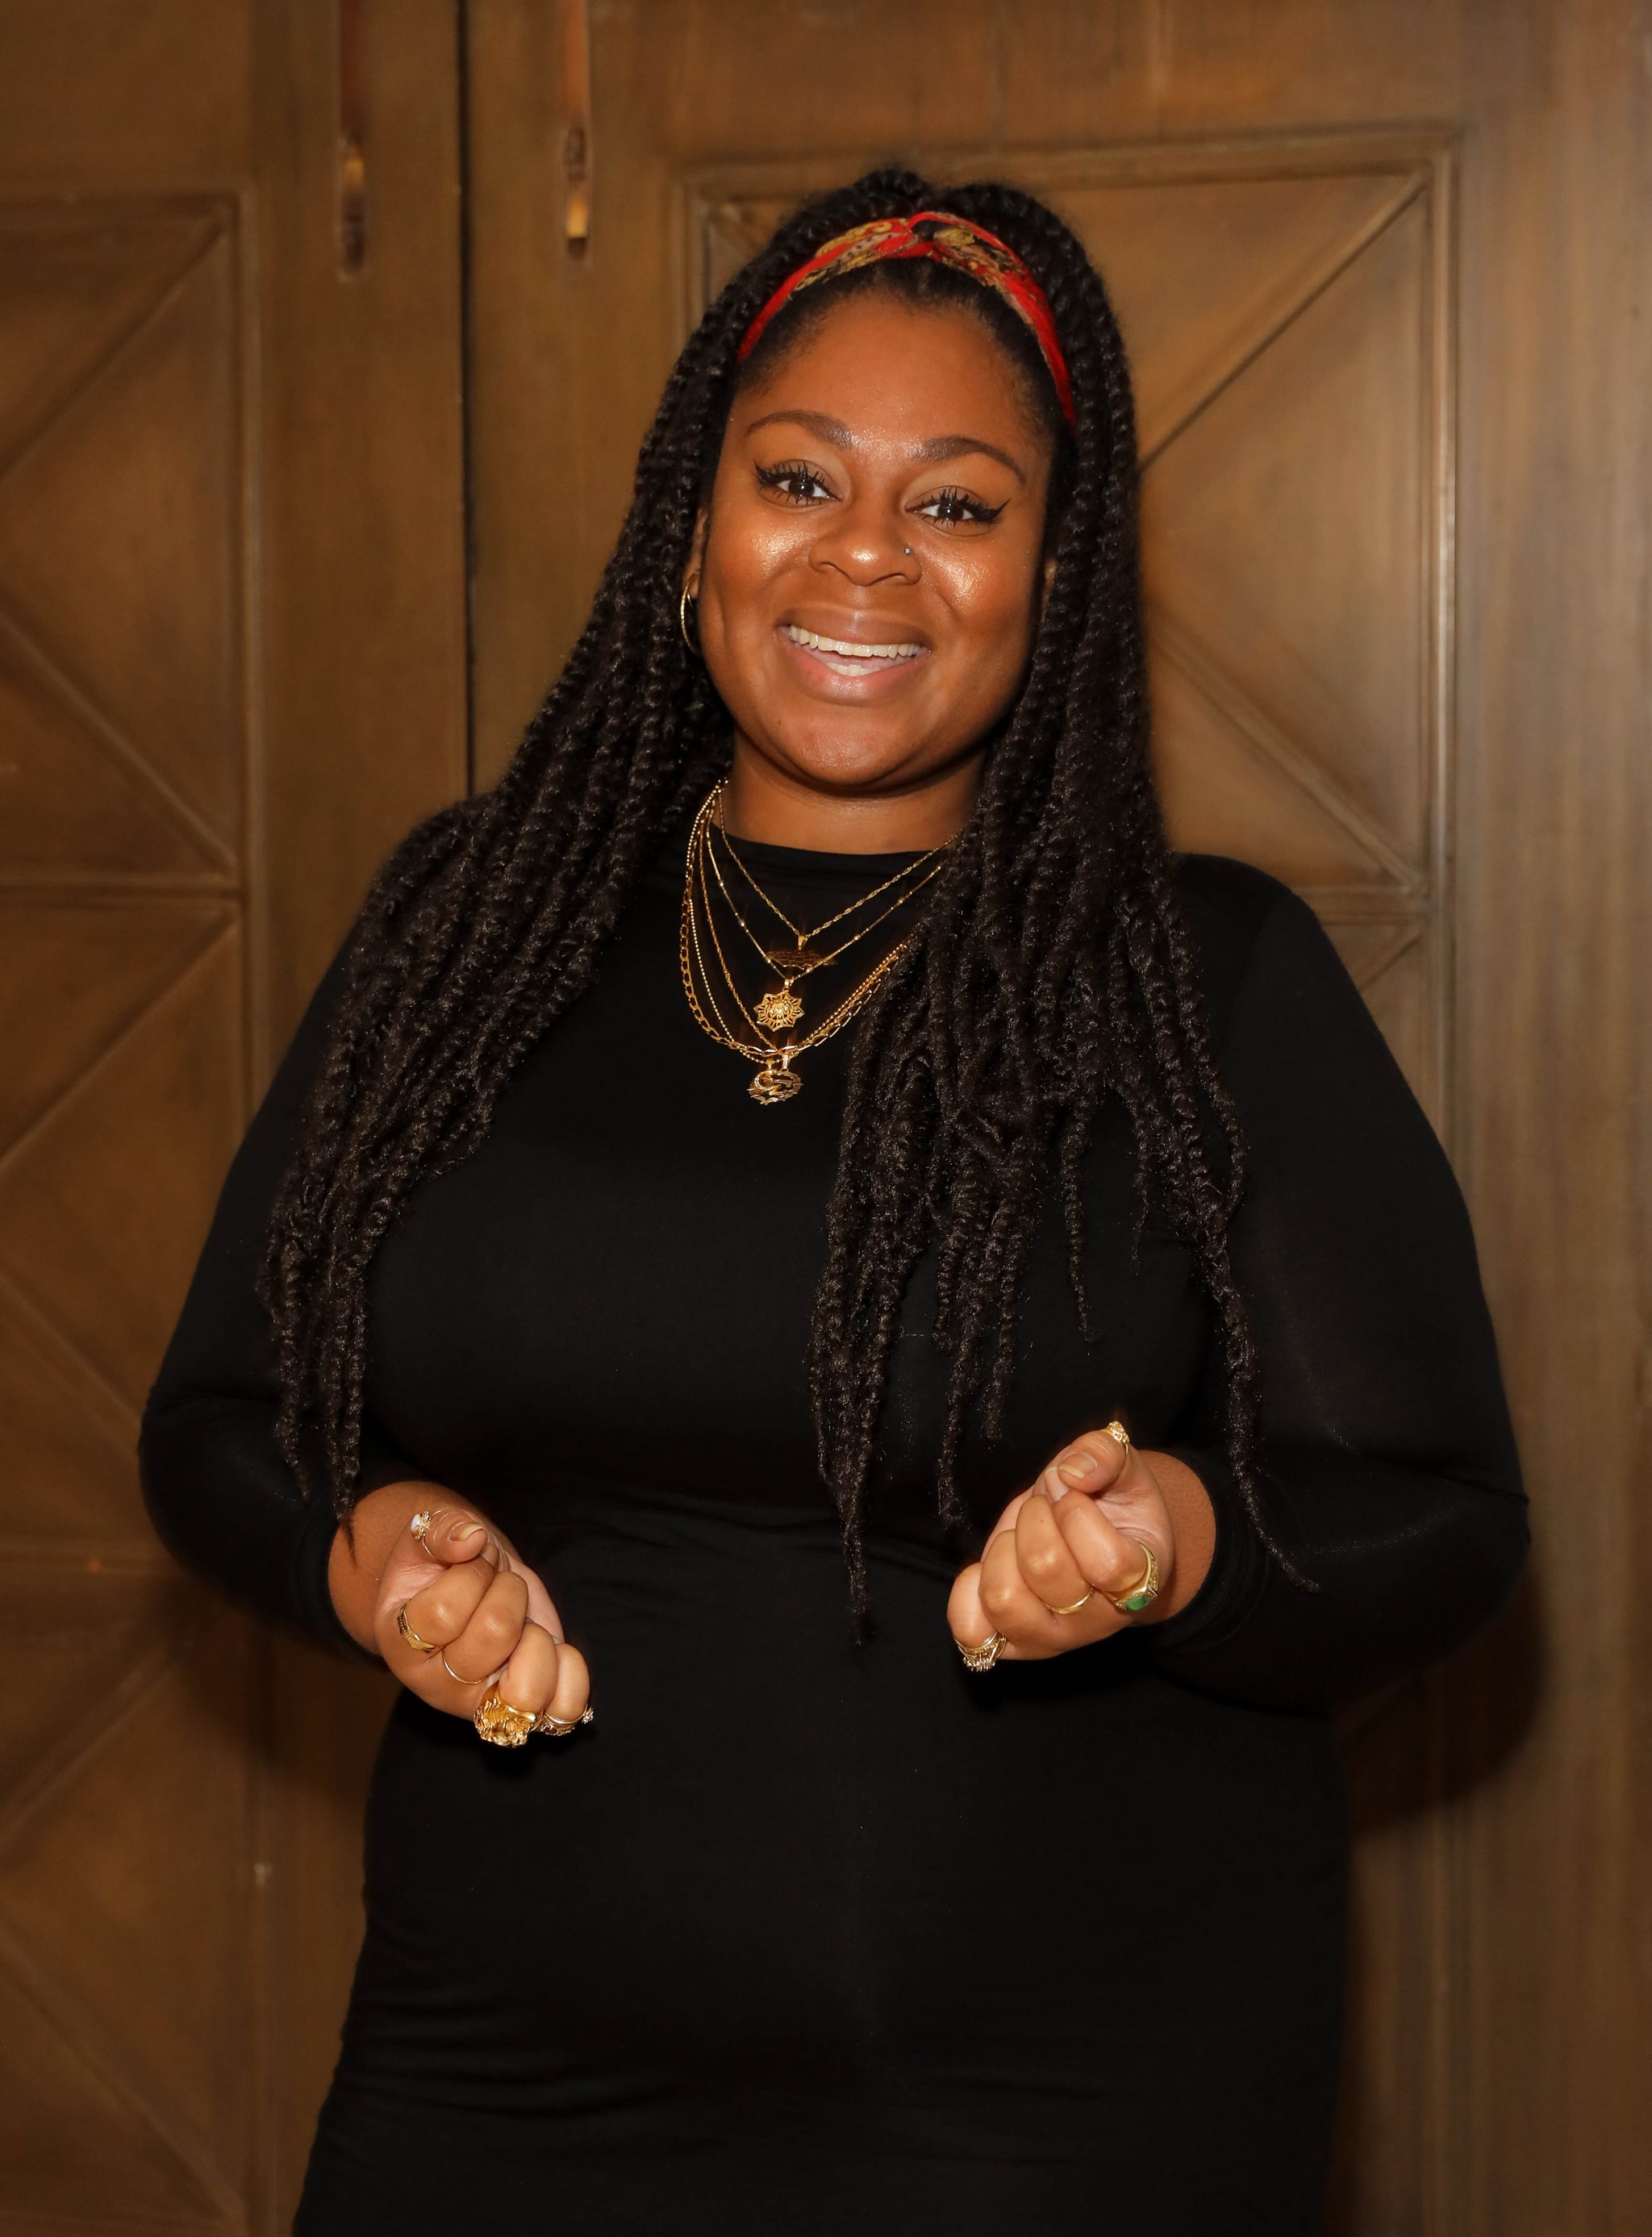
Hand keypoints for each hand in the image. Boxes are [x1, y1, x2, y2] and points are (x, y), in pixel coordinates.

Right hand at [332, 1485, 590, 1727]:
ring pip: (528, 1686)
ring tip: (522, 1624)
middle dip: (507, 1590)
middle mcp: (439, 1685)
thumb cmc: (442, 1564)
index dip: (471, 1573)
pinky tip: (554, 1647)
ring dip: (537, 1636)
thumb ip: (440, 1530)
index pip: (443, 1613)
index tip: (471, 1559)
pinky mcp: (526, 1708)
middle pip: (494, 1635)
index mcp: (401, 1644)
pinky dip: (571, 1673)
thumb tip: (470, 1538)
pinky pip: (563, 1709)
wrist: (462, 1590)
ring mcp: (483, 1704)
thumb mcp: (430, 1536)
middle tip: (498, 1585)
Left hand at [946, 1428, 1207, 1662]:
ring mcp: (1053, 1639)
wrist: (1097, 1539)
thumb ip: (1104, 1454)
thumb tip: (1073, 1472)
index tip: (1072, 1491)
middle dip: (1035, 1517)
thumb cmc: (1109, 1503)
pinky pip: (972, 1631)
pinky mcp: (1011, 1643)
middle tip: (1045, 1509)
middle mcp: (1097, 1622)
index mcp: (1139, 1581)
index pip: (1107, 1563)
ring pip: (1003, 1599)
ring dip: (1002, 1550)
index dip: (1077, 1512)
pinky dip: (969, 1591)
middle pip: (1045, 1570)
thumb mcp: (1119, 1465)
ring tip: (1020, 1538)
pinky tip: (992, 1565)